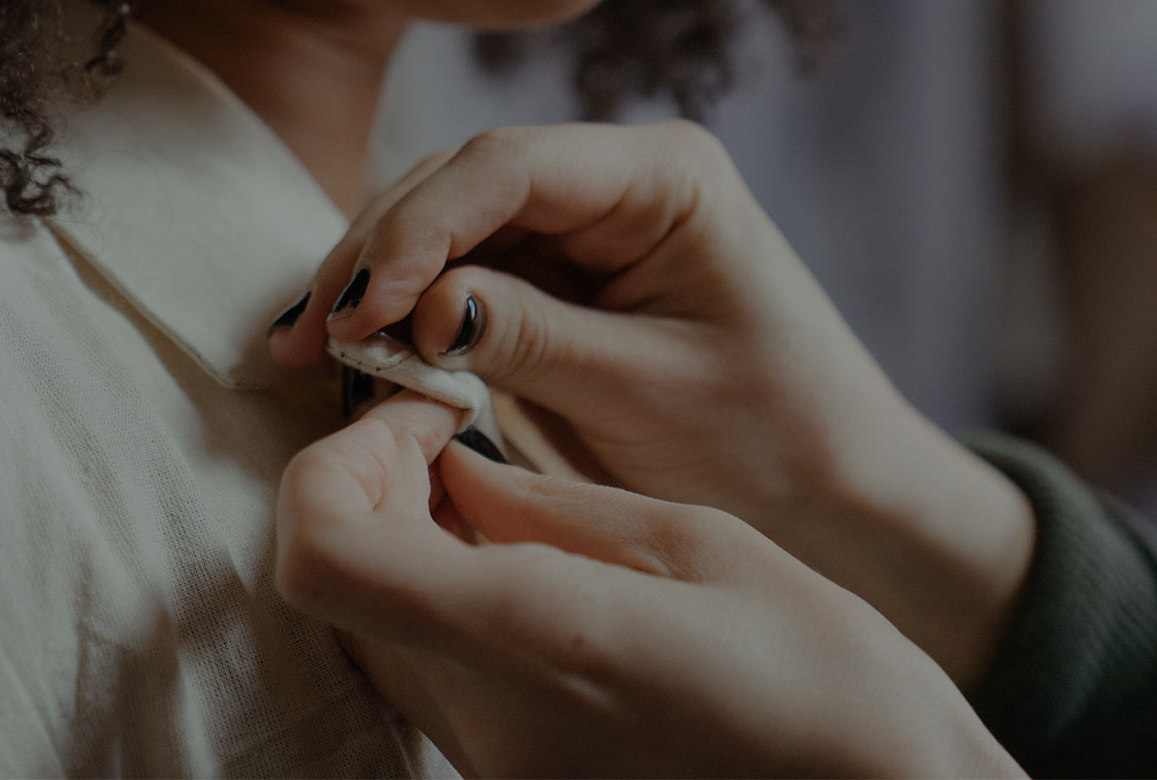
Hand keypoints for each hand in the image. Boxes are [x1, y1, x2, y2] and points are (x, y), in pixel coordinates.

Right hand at [267, 122, 1034, 684]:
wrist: (841, 496)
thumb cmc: (776, 442)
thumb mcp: (647, 394)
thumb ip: (528, 339)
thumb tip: (412, 310)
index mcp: (664, 174)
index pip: (506, 167)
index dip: (416, 231)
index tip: (358, 311)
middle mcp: (616, 176)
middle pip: (460, 183)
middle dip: (375, 255)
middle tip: (302, 338)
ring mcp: (584, 220)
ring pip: (446, 223)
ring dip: (375, 281)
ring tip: (305, 347)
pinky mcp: (561, 271)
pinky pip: (462, 271)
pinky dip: (405, 310)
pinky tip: (354, 348)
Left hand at [274, 391, 1024, 778]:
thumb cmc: (833, 686)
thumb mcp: (696, 548)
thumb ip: (545, 506)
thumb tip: (448, 467)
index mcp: (534, 640)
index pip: (322, 553)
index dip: (333, 464)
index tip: (417, 412)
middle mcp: (486, 724)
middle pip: (332, 585)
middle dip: (362, 483)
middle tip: (442, 433)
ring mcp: (493, 769)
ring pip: (369, 628)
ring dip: (393, 538)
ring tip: (481, 489)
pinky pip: (424, 674)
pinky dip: (432, 596)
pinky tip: (510, 559)